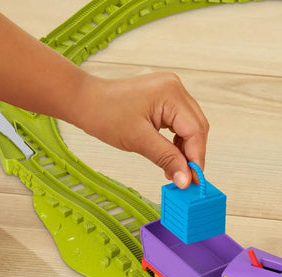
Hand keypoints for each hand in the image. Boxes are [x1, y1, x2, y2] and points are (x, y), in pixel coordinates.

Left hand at [73, 72, 208, 187]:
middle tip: (186, 179)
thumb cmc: (104, 114)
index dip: (196, 158)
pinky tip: (170, 158)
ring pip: (191, 128)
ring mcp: (171, 93)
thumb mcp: (139, 140)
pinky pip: (180, 125)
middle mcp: (176, 88)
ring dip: (186, 151)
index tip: (193, 182)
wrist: (84, 101)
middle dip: (193, 155)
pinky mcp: (166, 100)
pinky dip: (178, 144)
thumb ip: (167, 159)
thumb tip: (186, 180)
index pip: (195, 131)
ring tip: (175, 171)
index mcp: (171, 93)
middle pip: (197, 128)